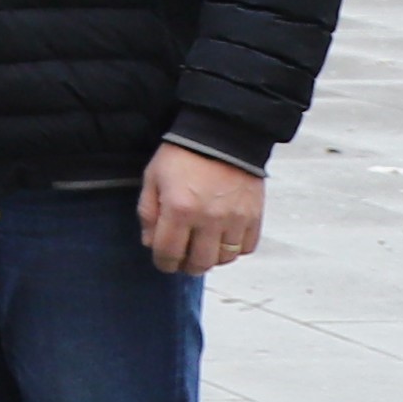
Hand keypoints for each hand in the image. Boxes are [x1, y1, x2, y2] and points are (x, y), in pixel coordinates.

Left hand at [141, 140, 265, 274]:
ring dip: (211, 259)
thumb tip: (150, 243)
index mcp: (179, 210)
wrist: (222, 135)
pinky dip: (235, 250)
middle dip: (187, 267)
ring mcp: (234, 219)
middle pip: (199, 263)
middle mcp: (208, 219)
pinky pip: (247, 248)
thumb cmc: (182, 155)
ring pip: (224, 259)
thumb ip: (148, 213)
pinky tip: (224, 240)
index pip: (169, 252)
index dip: (163, 263)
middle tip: (183, 262)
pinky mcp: (254, 216)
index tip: (163, 262)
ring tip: (203, 250)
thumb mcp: (152, 178)